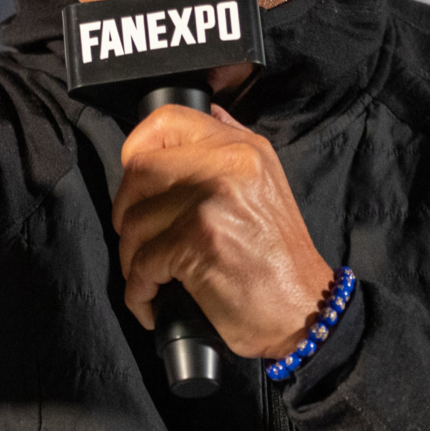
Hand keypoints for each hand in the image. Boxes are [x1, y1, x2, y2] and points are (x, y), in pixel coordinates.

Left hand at [114, 105, 332, 359]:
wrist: (303, 309)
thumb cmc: (278, 259)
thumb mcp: (263, 184)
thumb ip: (227, 151)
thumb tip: (192, 123)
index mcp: (242, 146)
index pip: (166, 121)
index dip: (136, 150)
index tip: (135, 185)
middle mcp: (229, 164)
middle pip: (140, 170)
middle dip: (126, 211)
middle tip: (138, 239)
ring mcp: (212, 201)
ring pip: (135, 220)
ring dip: (132, 258)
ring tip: (150, 278)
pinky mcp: (199, 241)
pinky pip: (142, 263)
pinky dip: (139, 291)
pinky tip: (153, 302)